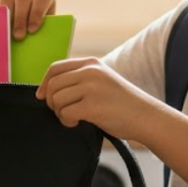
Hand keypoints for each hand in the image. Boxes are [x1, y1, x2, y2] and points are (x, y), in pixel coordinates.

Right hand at [0, 0, 57, 39]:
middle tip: (18, 36)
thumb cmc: (41, 29)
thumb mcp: (46, 28)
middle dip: (20, 18)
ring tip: (7, 33)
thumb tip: (34, 39)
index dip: (36, 13)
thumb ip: (43, 31)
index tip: (32, 30)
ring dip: (7, 17)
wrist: (28, 26)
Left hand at [37, 57, 158, 141]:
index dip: (44, 83)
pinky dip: (67, 121)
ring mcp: (91, 88)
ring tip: (73, 118)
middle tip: (62, 111)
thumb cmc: (122, 103)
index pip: (55, 68)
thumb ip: (80, 79)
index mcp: (91, 63)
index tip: (42, 96)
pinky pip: (65, 113)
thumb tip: (48, 89)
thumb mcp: (102, 81)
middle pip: (52, 84)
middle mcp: (90, 71)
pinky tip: (79, 123)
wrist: (146, 116)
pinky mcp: (92, 106)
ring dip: (59, 112)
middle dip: (51, 101)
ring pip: (56, 99)